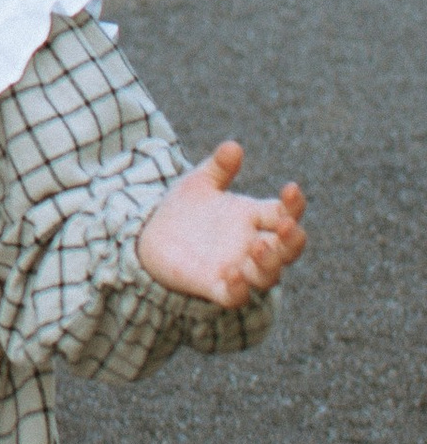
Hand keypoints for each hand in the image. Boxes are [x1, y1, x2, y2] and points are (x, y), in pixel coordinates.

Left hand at [135, 142, 307, 308]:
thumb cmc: (184, 209)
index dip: (293, 204)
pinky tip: (234, 274)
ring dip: (270, 263)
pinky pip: (235, 297)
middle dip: (292, 239)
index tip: (290, 188)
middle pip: (288, 249)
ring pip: (268, 276)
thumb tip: (233, 146)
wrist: (150, 235)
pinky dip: (239, 289)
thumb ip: (218, 168)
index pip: (286, 213)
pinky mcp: (214, 286)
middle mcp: (252, 245)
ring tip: (259, 246)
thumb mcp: (199, 183)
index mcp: (254, 217)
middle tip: (286, 225)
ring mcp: (237, 268)